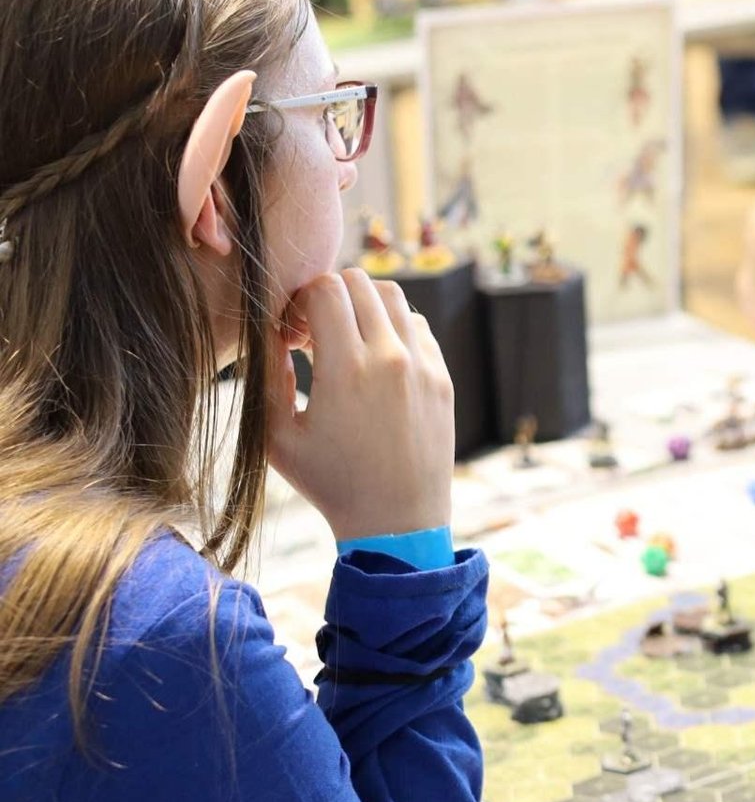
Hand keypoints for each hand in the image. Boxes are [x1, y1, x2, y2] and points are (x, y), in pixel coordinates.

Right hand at [268, 270, 454, 542]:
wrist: (397, 520)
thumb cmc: (331, 483)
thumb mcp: (277, 437)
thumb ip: (265, 377)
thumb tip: (272, 333)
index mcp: (348, 369)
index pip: (325, 288)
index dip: (298, 300)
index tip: (291, 335)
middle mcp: (392, 359)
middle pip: (360, 282)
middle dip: (329, 296)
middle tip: (314, 335)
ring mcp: (424, 366)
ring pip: (393, 297)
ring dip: (363, 307)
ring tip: (345, 344)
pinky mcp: (443, 378)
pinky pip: (417, 326)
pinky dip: (393, 328)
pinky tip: (374, 361)